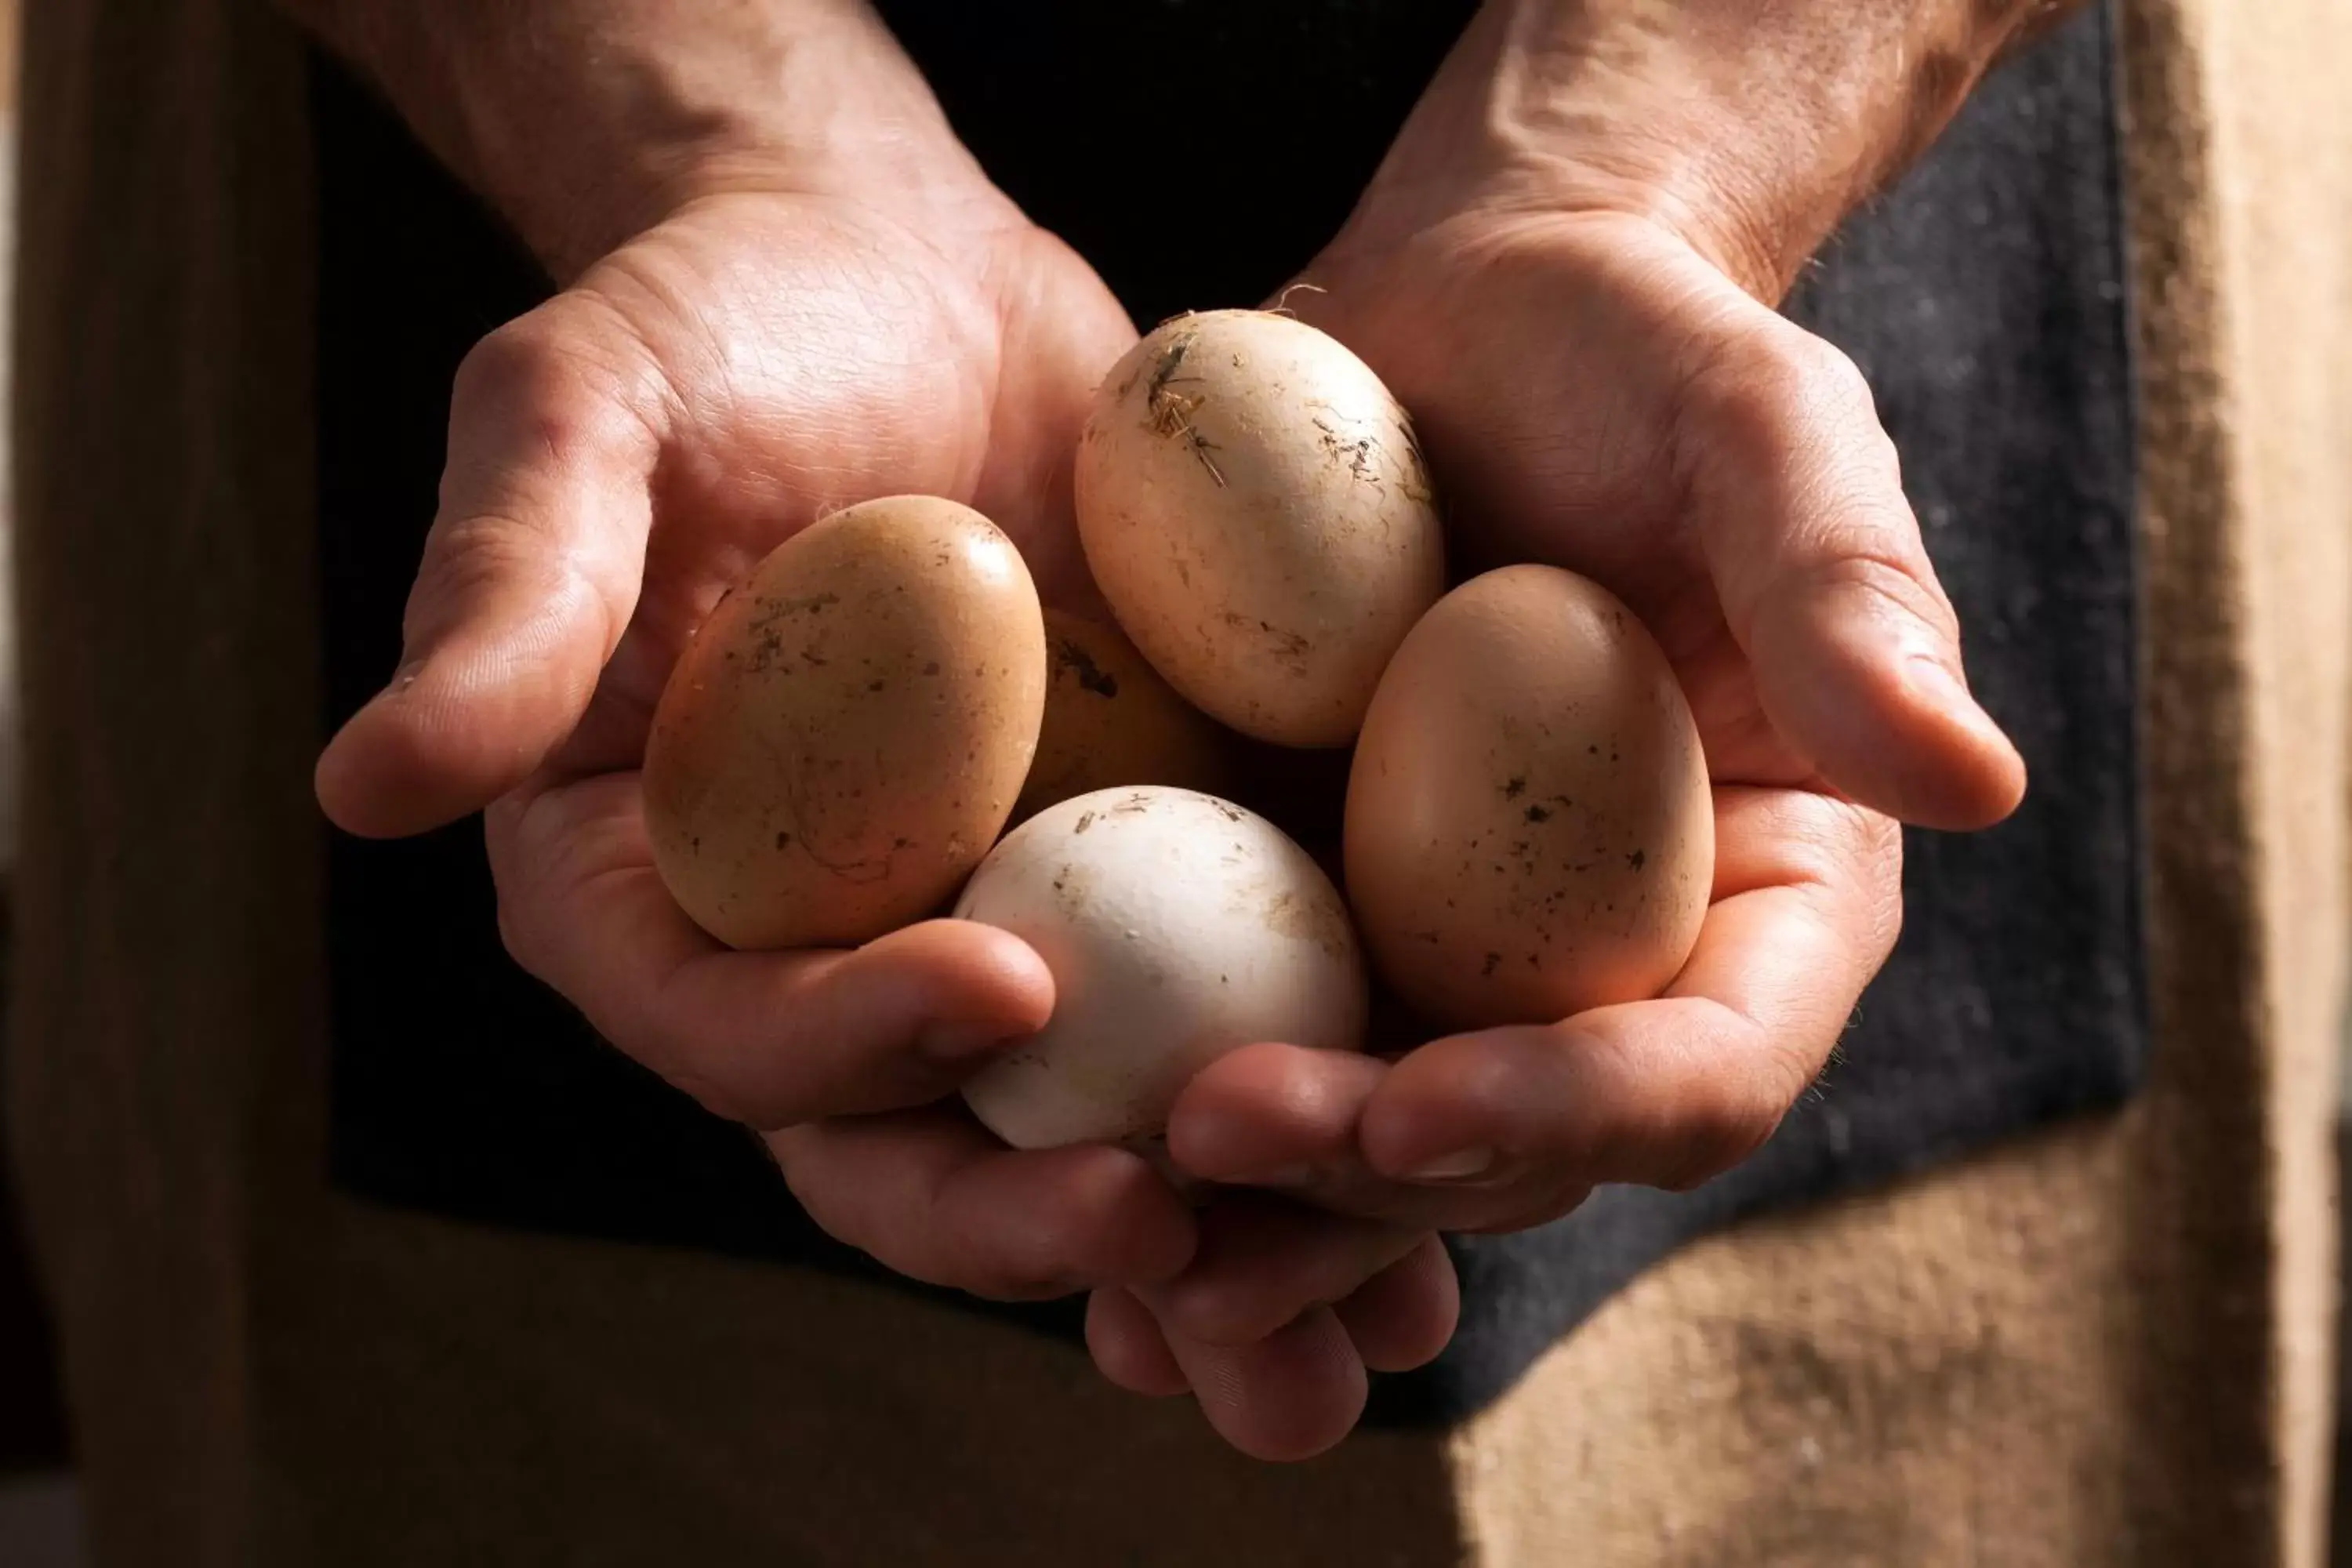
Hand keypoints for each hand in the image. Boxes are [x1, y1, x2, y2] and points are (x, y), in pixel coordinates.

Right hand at [307, 106, 1453, 1459]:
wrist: (900, 274)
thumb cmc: (713, 327)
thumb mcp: (585, 420)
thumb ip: (506, 600)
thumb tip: (362, 784)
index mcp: (653, 889)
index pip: (726, 1023)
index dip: (842, 1040)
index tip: (996, 988)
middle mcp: (817, 948)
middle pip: (906, 1143)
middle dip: (1032, 1211)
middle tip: (1174, 1219)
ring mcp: (990, 922)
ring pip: (1078, 1129)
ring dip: (1203, 1232)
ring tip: (1339, 1292)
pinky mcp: (1143, 880)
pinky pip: (1221, 1017)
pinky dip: (1311, 1103)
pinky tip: (1435, 1158)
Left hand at [1148, 26, 2030, 1237]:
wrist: (1462, 318)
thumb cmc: (1641, 353)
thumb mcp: (1761, 430)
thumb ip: (1846, 594)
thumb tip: (1978, 781)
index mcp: (1754, 897)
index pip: (1697, 1065)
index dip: (1570, 1115)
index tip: (1418, 1107)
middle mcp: (1595, 967)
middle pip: (1502, 1150)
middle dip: (1357, 1189)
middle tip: (1199, 1160)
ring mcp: (1434, 957)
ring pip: (1348, 1144)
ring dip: (1234, 1215)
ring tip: (1108, 1251)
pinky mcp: (1288, 911)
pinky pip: (1214, 1037)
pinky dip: (1130, 1115)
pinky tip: (1009, 1150)